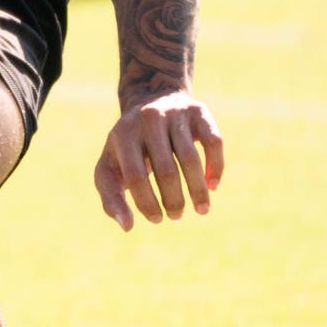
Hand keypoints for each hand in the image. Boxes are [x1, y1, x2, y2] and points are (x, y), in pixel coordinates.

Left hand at [94, 90, 223, 231]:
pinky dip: (216, 167)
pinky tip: (213, 186)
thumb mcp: (110, 167)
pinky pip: (214, 142)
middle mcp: (149, 119)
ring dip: (198, 191)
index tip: (156, 219)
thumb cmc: (128, 147)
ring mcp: (175, 113)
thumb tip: (126, 227)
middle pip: (166, 170)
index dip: (147, 203)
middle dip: (173, 201)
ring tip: (201, 210)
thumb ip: (111, 198)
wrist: (150, 99)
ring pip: (191, 159)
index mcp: (123, 135)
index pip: (136, 177)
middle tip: (176, 216)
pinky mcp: (199, 111)